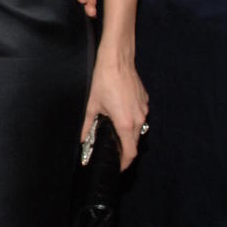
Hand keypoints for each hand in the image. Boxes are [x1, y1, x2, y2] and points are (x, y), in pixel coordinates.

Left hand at [81, 51, 148, 171]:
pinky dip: (132, 119)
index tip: (118, 167)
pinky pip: (140, 115)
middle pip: (134, 141)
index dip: (124, 163)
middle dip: (125, 148)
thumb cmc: (104, 80)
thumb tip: (81, 138)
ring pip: (138, 128)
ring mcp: (143, 108)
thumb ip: (87, 125)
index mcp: (125, 123)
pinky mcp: (144, 100)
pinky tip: (119, 112)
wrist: (117, 60)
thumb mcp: (91, 105)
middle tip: (112, 149)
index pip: (130, 152)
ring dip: (128, 133)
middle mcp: (138, 118)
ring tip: (114, 130)